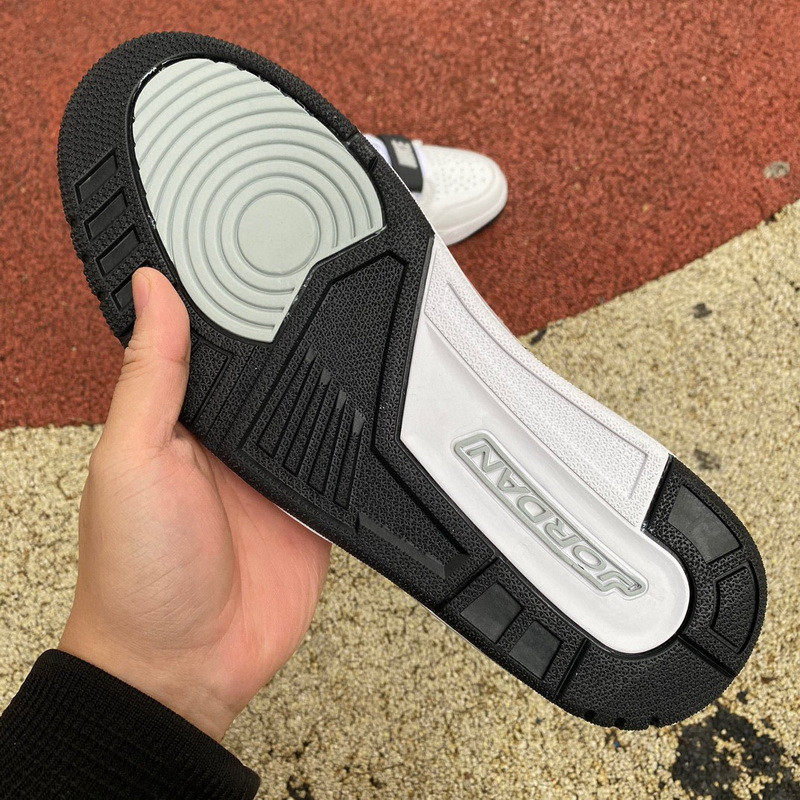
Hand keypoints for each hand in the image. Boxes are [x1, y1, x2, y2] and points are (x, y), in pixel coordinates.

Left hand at [60, 268, 330, 740]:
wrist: (187, 664)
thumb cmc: (137, 572)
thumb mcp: (133, 459)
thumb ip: (151, 376)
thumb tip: (151, 291)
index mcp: (181, 415)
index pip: (209, 337)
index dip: (227, 293)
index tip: (250, 241)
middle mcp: (232, 436)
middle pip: (272, 367)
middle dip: (294, 328)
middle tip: (329, 262)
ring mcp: (277, 470)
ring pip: (314, 405)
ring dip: (332, 376)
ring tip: (365, 316)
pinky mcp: (314, 503)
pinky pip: (343, 459)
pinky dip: (360, 436)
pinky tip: (380, 399)